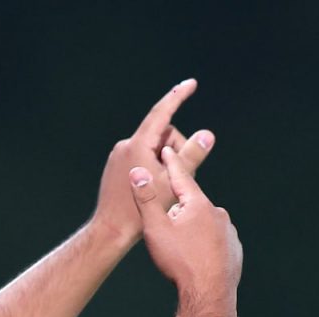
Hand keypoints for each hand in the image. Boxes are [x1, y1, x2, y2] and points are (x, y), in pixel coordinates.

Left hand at [90, 79, 214, 243]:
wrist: (111, 231)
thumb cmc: (142, 211)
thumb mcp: (173, 182)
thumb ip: (191, 156)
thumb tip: (207, 134)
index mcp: (137, 145)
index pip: (161, 113)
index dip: (178, 97)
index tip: (191, 83)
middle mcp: (125, 146)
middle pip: (162, 136)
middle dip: (176, 150)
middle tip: (178, 177)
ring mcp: (119, 156)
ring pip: (153, 148)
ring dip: (166, 161)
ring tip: (164, 187)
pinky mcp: (117, 167)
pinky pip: (142, 157)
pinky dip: (155, 167)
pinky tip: (154, 189)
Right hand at [130, 147, 241, 307]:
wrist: (208, 295)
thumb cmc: (180, 261)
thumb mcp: (155, 229)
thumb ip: (146, 199)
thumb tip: (138, 171)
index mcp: (198, 205)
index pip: (182, 178)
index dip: (172, 164)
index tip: (167, 150)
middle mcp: (217, 214)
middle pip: (192, 204)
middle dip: (178, 210)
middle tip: (165, 228)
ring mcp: (228, 232)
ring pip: (204, 224)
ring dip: (192, 229)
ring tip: (180, 249)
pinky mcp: (234, 249)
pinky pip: (215, 240)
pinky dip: (204, 244)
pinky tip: (196, 257)